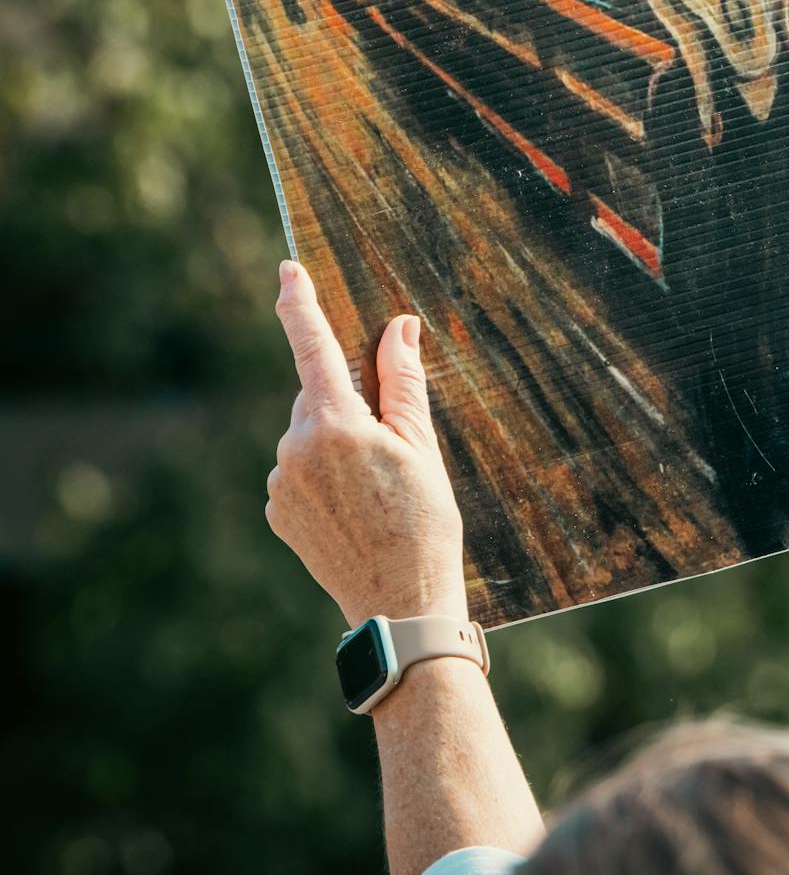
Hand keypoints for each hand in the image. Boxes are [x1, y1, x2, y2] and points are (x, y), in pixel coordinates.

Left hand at [266, 259, 466, 626]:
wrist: (401, 605)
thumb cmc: (425, 522)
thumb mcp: (423, 445)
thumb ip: (403, 381)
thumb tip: (398, 326)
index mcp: (335, 423)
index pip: (313, 347)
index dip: (299, 303)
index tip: (289, 269)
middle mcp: (296, 447)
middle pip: (318, 395)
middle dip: (349, 402)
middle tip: (393, 446)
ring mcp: (281, 484)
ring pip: (308, 433)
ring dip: (337, 441)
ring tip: (378, 488)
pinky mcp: (277, 512)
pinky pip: (298, 470)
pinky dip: (323, 473)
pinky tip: (356, 506)